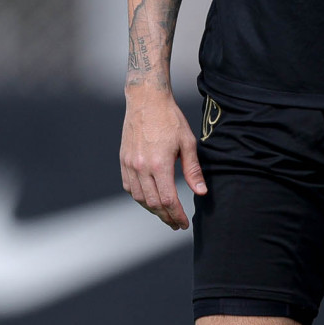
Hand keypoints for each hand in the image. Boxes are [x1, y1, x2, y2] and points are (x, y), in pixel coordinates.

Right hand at [121, 84, 205, 230]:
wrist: (146, 101)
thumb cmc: (169, 119)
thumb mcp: (188, 143)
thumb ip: (193, 170)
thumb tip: (200, 192)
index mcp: (159, 164)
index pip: (169, 200)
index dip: (177, 215)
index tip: (184, 223)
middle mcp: (141, 167)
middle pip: (153, 203)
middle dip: (166, 217)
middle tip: (176, 223)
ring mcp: (130, 164)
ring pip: (139, 198)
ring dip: (152, 210)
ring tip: (164, 214)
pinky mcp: (123, 160)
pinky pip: (129, 187)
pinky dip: (139, 197)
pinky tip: (149, 198)